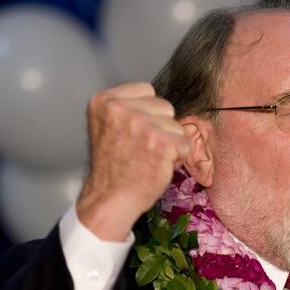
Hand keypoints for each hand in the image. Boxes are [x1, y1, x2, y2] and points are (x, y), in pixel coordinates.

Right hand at [76, 82, 190, 240]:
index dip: (149, 113)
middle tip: (143, 149)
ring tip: (149, 158)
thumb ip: (128, 110)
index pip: (147, 90)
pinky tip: (158, 166)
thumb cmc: (114, 168)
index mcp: (104, 101)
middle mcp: (120, 109)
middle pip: (164, 106)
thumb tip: (159, 105)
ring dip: (170, 143)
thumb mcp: (109, 126)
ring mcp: (141, 124)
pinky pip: (185, 144)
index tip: (136, 133)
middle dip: (161, 127)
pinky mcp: (161, 142)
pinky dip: (178, 158)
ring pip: (177, 125)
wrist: (110, 198)